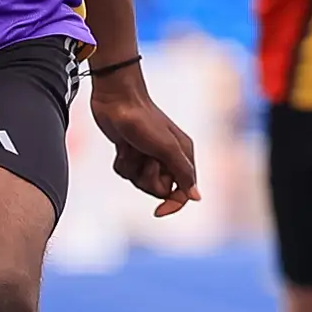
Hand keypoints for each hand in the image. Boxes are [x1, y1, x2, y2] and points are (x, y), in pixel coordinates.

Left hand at [91, 70, 200, 217]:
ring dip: (132, 168)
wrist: (116, 99)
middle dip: (148, 178)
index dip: (172, 204)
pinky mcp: (130, 152)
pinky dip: (121, 163)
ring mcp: (148, 155)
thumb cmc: (143, 121)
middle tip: (146, 157)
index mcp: (183, 155)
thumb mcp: (166, 149)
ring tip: (132, 148)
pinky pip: (125, 173)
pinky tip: (122, 147)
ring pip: (139, 182)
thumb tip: (196, 197)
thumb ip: (183, 173)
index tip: (158, 213)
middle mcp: (168, 157)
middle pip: (158, 189)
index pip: (183, 192)